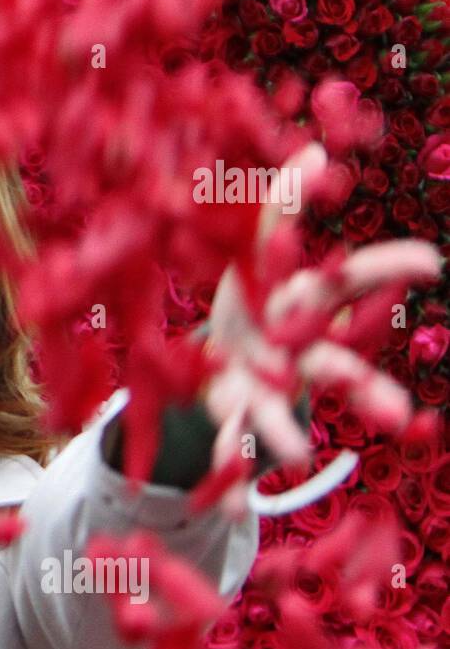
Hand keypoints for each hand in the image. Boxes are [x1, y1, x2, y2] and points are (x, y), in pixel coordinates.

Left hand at [203, 143, 442, 511]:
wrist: (220, 354)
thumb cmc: (253, 299)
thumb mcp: (256, 248)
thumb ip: (282, 204)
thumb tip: (313, 149)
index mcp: (301, 305)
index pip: (351, 287)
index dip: (388, 272)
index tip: (431, 265)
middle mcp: (293, 353)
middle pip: (336, 370)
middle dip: (366, 390)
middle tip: (398, 414)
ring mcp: (264, 389)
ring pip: (285, 415)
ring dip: (290, 435)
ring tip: (294, 455)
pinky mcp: (230, 414)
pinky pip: (231, 445)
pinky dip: (231, 471)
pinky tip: (230, 499)